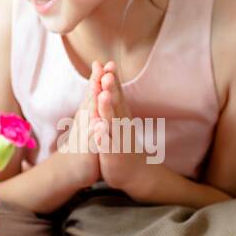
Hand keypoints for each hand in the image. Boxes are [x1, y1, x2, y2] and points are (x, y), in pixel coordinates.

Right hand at [51, 61, 105, 190]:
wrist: (71, 169)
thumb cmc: (83, 144)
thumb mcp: (88, 121)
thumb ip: (91, 103)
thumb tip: (96, 84)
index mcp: (87, 114)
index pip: (92, 93)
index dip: (97, 78)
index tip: (102, 62)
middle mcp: (84, 122)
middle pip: (90, 100)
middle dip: (95, 85)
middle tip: (100, 67)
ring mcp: (84, 136)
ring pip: (90, 118)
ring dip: (94, 105)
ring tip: (99, 90)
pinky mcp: (86, 151)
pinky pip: (92, 141)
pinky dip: (96, 133)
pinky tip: (100, 126)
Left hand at [93, 61, 153, 195]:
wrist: (136, 172)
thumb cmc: (123, 143)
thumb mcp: (119, 119)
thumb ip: (114, 100)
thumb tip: (109, 78)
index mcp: (121, 115)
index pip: (117, 93)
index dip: (112, 78)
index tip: (106, 63)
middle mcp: (121, 124)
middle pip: (116, 103)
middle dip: (111, 88)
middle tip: (107, 73)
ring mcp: (118, 139)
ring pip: (112, 122)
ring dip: (107, 109)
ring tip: (103, 96)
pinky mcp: (114, 153)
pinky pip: (108, 144)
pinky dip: (104, 136)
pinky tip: (100, 129)